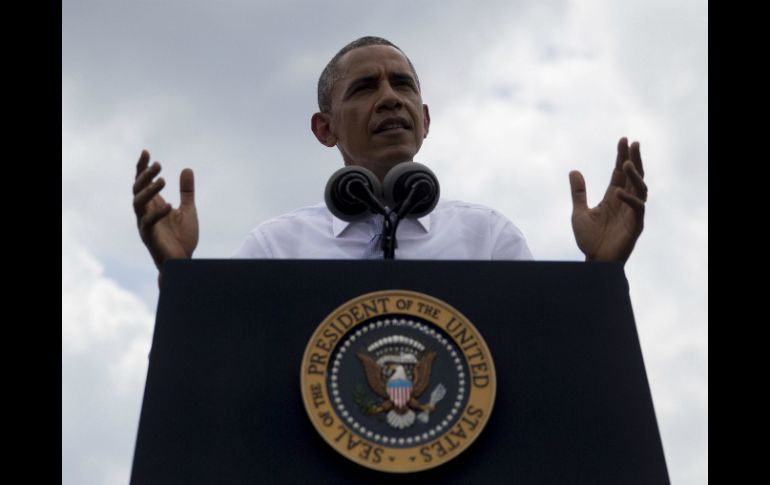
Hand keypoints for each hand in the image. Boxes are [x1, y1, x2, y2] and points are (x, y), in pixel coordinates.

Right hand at [132, 150, 198, 271]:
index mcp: (153, 205)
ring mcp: (145, 225)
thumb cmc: (182, 238)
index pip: (143, 182)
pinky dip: (157, 213)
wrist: (184, 262)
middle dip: (145, 175)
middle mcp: (145, 212)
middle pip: (137, 189)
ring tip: (163, 180)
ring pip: (138, 203)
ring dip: (149, 191)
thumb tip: (187, 169)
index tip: (146, 152)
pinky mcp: (149, 237)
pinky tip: (169, 205)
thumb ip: (186, 192)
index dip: (142, 167)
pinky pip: (148, 223)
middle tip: (158, 165)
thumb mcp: (188, 210)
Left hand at [569, 137, 646, 263]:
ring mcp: (632, 213)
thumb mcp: (578, 212)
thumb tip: (574, 170)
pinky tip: (618, 192)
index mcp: (613, 197)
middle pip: (633, 176)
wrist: (594, 261)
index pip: (620, 173)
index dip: (622, 156)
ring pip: (640, 189)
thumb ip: (578, 192)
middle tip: (633, 143)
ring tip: (626, 163)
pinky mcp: (636, 225)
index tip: (623, 140)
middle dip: (634, 159)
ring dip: (634, 175)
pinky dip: (629, 199)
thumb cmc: (589, 239)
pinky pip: (637, 208)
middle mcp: (624, 202)